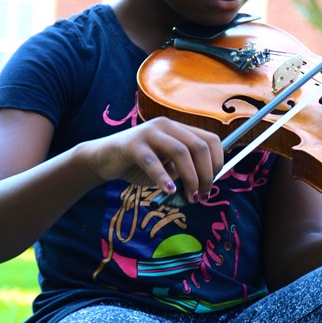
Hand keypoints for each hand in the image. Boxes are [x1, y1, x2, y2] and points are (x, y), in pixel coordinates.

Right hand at [83, 117, 223, 202]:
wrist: (104, 159)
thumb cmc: (139, 165)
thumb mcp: (167, 167)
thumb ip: (184, 172)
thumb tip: (204, 188)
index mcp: (179, 129)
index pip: (210, 140)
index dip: (217, 163)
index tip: (212, 185)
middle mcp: (167, 125)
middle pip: (198, 147)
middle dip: (206, 175)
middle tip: (202, 196)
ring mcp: (149, 133)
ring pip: (180, 152)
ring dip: (191, 178)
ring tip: (190, 197)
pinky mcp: (132, 145)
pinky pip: (152, 162)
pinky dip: (163, 178)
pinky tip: (168, 191)